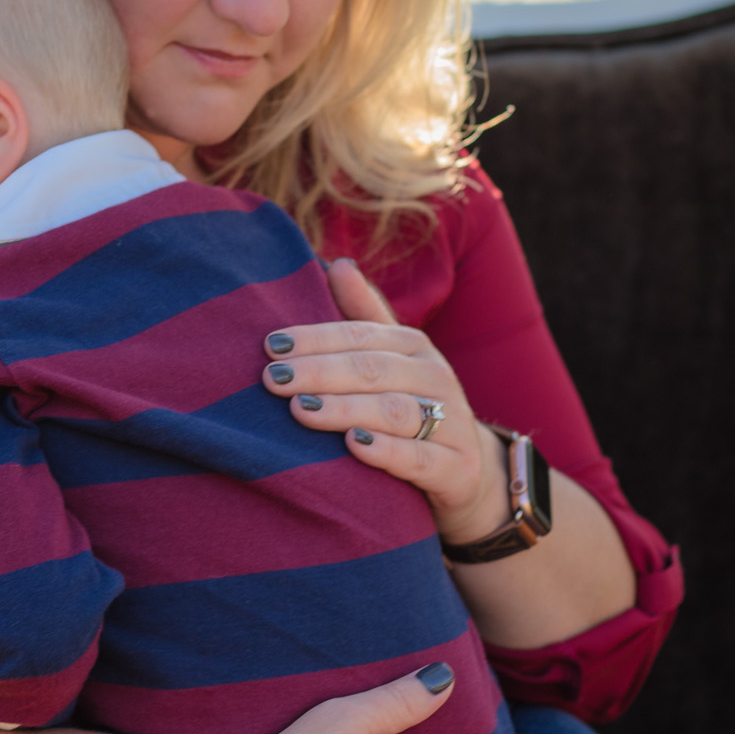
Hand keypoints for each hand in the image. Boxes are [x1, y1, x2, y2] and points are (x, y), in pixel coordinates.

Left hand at [261, 257, 511, 544]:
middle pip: (372, 370)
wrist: (464, 469)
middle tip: (273, 379)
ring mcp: (450, 423)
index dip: (314, 339)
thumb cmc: (411, 405)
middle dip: (319, 372)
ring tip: (301, 409)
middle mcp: (435, 378)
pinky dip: (386, 451)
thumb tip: (338, 264)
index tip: (270, 346)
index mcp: (414, 346)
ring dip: (344, 408)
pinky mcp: (456, 467)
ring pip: (393, 410)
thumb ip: (363, 315)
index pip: (360, 336)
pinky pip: (418, 457)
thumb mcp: (391, 359)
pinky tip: (354, 445)